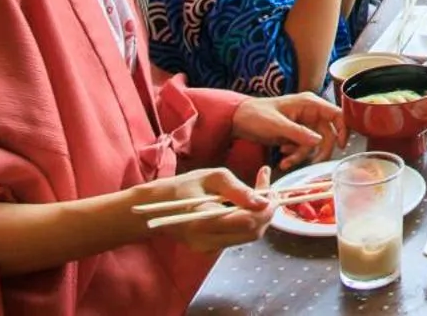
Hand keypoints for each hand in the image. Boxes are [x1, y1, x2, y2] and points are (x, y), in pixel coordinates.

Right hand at [130, 166, 275, 251]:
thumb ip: (237, 189)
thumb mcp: (210, 177)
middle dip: (268, 212)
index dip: (268, 207)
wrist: (152, 210)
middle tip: (271, 190)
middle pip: (254, 233)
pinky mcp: (210, 249)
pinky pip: (238, 237)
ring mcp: (209, 248)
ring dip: (260, 216)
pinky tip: (246, 205)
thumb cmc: (181, 187)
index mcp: (206, 221)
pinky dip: (248, 221)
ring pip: (249, 237)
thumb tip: (264, 201)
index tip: (274, 189)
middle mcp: (209, 240)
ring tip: (262, 194)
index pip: (249, 222)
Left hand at [232, 93, 346, 169]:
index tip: (341, 145)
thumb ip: (298, 133)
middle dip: (318, 150)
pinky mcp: (295, 134)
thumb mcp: (277, 125)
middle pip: (328, 134)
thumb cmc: (255, 115)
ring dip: (301, 155)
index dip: (343, 128)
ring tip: (286, 161)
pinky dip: (294, 156)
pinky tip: (282, 157)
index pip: (336, 114)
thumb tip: (319, 141)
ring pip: (314, 144)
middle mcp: (309, 113)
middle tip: (313, 163)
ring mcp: (303, 124)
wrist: (237, 120)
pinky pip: (303, 148)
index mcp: (309, 104)